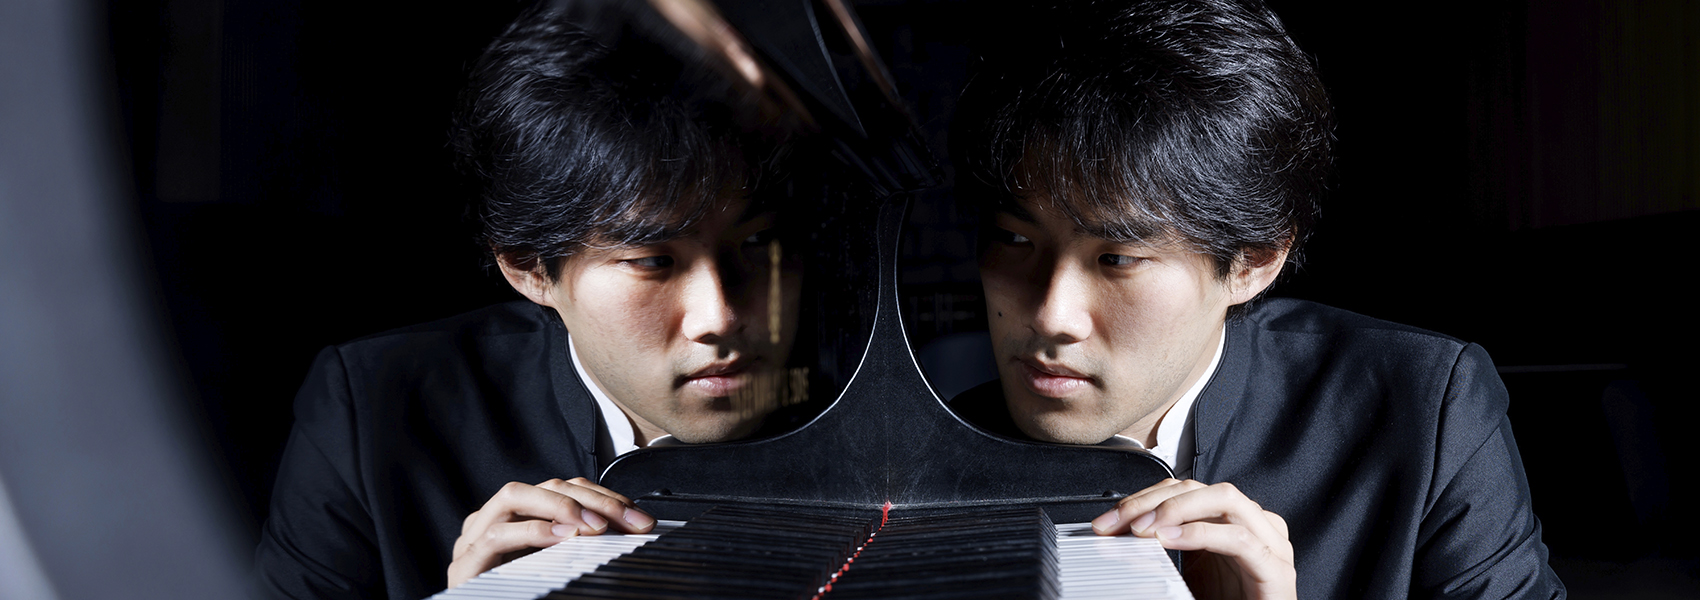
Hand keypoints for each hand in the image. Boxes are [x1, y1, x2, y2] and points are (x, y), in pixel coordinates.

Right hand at [448, 477, 654, 587]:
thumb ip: (579, 542)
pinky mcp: (465, 565)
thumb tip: (630, 529)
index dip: (602, 496)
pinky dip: (533, 531)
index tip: (637, 517)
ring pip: (514, 496)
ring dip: (561, 507)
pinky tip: (562, 537)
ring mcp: (474, 539)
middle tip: (626, 520)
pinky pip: (497, 537)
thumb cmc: (519, 594)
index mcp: (516, 516)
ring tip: (595, 526)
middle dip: (592, 499)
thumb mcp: (555, 564)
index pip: (563, 488)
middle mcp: (493, 519)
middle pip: (545, 487)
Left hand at [1092, 479, 1293, 599]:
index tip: (1109, 520)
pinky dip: (1201, 534)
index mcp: (1229, 521)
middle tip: (1119, 523)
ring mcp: (1269, 544)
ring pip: (1224, 498)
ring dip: (1176, 509)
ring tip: (1143, 529)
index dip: (1143, 498)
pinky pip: (1239, 538)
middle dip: (1152, 501)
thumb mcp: (1184, 573)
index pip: (1183, 489)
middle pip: (1199, 488)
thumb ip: (1160, 548)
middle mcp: (1252, 524)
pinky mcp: (1275, 570)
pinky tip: (1171, 539)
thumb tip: (1116, 535)